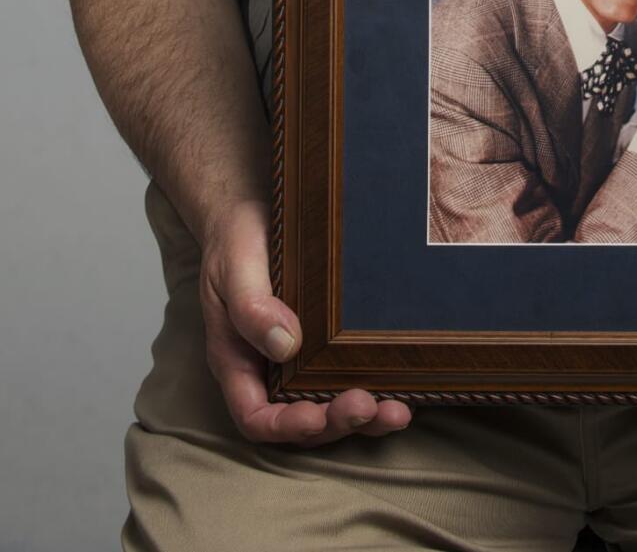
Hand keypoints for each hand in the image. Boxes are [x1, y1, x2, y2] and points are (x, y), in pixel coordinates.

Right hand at [198, 198, 412, 444]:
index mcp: (238, 361)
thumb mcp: (234, 267)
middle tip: (369, 408)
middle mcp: (269, 369)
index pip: (257, 417)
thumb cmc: (235, 239)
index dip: (286, 427)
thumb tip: (285, 345)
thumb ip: (251, 307)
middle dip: (336, 422)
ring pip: (330, 403)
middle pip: (302, 420)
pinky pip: (347, 372)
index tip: (316, 415)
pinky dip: (374, 385)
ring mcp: (301, 357)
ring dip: (364, 416)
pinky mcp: (327, 339)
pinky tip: (402, 385)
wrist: (252, 209)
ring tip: (397, 411)